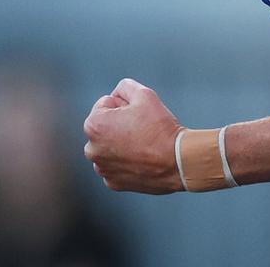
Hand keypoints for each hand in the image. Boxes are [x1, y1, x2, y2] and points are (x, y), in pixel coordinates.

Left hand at [83, 78, 182, 193]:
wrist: (177, 160)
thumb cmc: (159, 126)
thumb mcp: (144, 94)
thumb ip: (125, 86)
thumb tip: (117, 93)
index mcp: (94, 125)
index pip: (106, 104)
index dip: (125, 105)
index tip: (139, 114)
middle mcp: (91, 149)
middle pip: (106, 126)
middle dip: (120, 124)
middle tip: (143, 128)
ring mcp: (102, 169)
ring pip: (110, 147)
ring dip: (122, 143)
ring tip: (144, 144)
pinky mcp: (113, 183)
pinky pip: (117, 166)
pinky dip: (127, 162)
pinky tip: (143, 159)